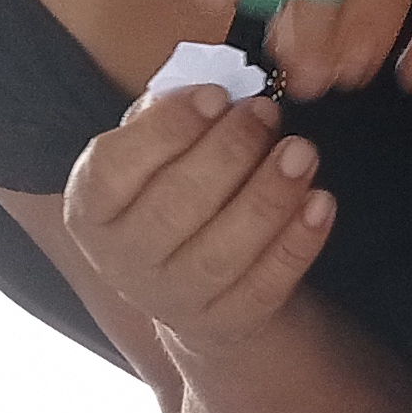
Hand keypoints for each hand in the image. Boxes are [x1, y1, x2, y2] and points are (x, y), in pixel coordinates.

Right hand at [61, 84, 335, 345]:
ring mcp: (174, 301)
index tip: (216, 95)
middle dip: (227, 153)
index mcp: (92, 210)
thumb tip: (209, 88)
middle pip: (175, 207)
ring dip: (267, 196)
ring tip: (301, 151)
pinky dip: (297, 242)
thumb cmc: (170, 193)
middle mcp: (123, 262)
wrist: (190, 284)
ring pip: (223, 251)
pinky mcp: (226, 324)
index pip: (115, 170)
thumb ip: (167, 117)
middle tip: (265, 112)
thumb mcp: (151, 154)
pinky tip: (320, 201)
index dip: (166, 129)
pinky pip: (265, 285)